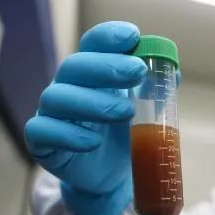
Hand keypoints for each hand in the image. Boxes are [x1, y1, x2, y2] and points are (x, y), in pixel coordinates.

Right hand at [24, 21, 144, 214]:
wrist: (110, 178)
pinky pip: (42, 131)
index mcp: (93, 75)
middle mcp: (68, 88)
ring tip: (126, 112)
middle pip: (74, 66)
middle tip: (137, 72)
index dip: (108, 37)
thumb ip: (156, 93)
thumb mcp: (145, 113)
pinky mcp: (42, 143)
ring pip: (57, 97)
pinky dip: (68, 135)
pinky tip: (93, 142)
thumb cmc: (124, 137)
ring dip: (93, 102)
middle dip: (106, 67)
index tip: (133, 36)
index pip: (93, 45)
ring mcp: (52, 114)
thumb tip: (172, 73)